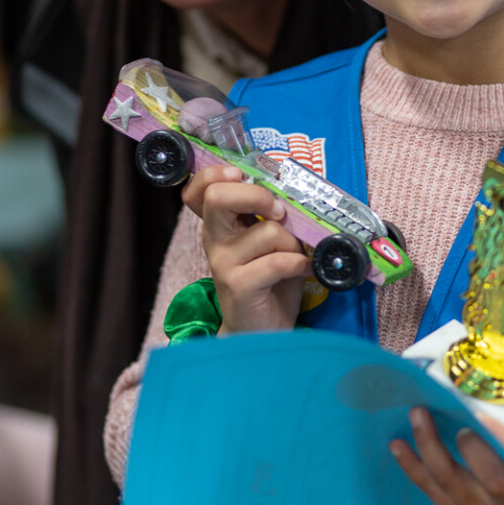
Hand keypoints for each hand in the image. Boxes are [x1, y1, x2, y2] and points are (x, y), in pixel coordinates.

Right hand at [183, 166, 310, 333]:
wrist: (261, 331)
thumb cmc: (269, 282)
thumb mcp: (266, 243)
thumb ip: (269, 216)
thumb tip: (293, 191)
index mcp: (219, 225)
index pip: (200, 189)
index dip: (217, 174)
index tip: (243, 176)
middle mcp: (214, 240)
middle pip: (218, 196)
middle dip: (258, 195)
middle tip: (279, 212)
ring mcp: (223, 263)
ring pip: (267, 231)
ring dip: (294, 242)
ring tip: (296, 256)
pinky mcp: (239, 286)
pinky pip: (277, 262)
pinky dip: (299, 263)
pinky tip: (303, 270)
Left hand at [390, 350, 503, 504]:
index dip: (501, 440)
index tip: (478, 415)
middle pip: (490, 479)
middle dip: (466, 447)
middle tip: (447, 410)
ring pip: (455, 487)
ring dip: (430, 452)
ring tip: (415, 414)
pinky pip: (436, 495)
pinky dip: (414, 470)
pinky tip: (397, 444)